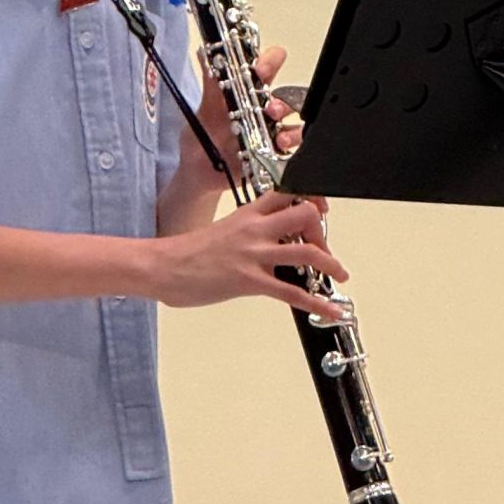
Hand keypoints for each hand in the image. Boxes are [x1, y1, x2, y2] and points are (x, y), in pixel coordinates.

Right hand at [150, 192, 348, 322]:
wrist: (162, 266)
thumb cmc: (186, 253)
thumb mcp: (223, 230)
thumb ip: (248, 233)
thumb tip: (266, 246)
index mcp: (248, 213)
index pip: (288, 193)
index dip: (312, 200)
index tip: (321, 212)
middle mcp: (255, 229)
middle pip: (305, 214)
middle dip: (323, 231)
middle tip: (325, 249)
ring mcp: (254, 254)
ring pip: (307, 251)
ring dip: (331, 264)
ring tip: (340, 275)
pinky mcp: (249, 281)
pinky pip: (292, 292)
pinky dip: (317, 303)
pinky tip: (329, 310)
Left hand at [200, 43, 327, 212]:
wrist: (199, 174)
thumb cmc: (202, 138)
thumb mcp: (203, 111)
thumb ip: (209, 85)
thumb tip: (206, 53)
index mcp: (249, 92)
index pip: (268, 68)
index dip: (270, 62)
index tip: (261, 69)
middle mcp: (265, 111)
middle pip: (290, 97)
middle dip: (286, 100)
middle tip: (272, 108)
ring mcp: (273, 134)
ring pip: (298, 126)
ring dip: (294, 131)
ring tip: (280, 139)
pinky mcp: (276, 157)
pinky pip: (295, 155)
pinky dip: (296, 157)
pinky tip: (285, 158)